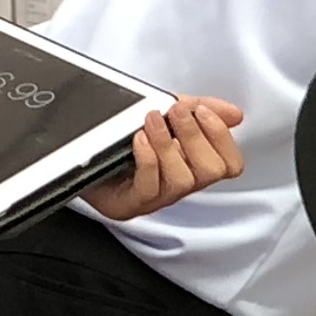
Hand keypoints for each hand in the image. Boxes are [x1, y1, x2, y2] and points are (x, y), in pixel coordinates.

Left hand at [87, 97, 247, 221]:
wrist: (80, 155)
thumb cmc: (124, 140)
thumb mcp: (166, 116)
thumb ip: (199, 110)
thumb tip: (234, 114)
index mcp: (192, 167)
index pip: (230, 165)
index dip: (222, 138)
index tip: (202, 112)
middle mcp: (178, 186)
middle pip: (210, 172)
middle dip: (195, 135)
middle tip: (176, 112)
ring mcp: (155, 198)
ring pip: (181, 180)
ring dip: (168, 144)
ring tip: (152, 120)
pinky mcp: (129, 204)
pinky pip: (149, 186)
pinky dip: (148, 159)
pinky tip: (139, 139)